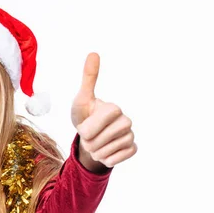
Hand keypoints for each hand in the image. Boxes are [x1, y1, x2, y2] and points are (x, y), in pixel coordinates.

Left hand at [71, 52, 136, 167]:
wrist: (89, 138)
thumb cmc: (85, 116)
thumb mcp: (81, 99)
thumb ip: (88, 78)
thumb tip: (93, 52)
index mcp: (114, 109)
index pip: (95, 125)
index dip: (85, 130)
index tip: (84, 125)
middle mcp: (126, 121)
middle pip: (100, 140)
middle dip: (88, 142)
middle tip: (89, 136)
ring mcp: (130, 136)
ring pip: (106, 152)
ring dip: (95, 152)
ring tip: (96, 143)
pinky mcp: (132, 149)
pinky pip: (115, 160)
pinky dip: (105, 159)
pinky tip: (105, 151)